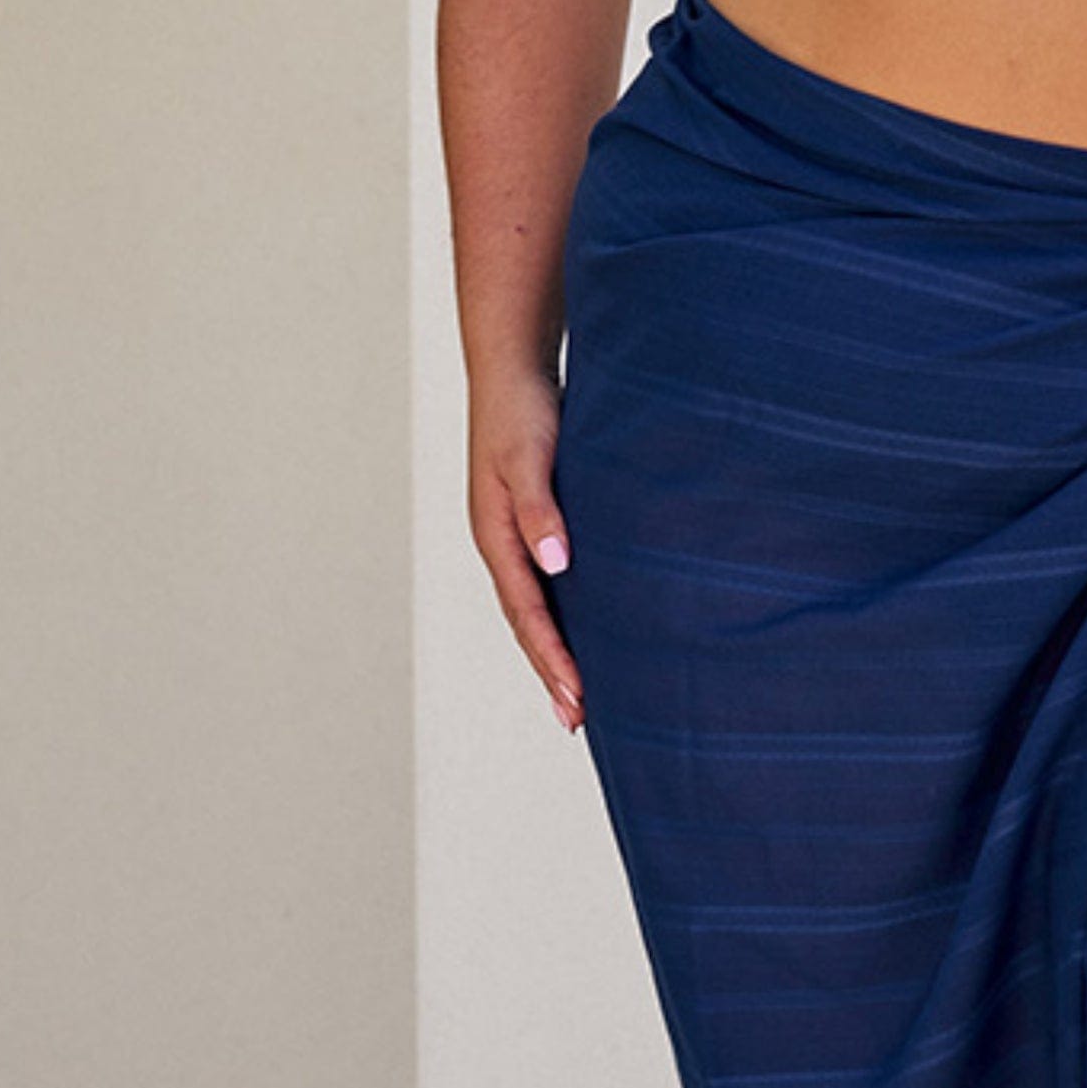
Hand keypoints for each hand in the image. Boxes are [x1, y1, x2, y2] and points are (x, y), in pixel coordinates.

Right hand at [468, 364, 585, 731]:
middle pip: (528, 622)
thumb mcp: (530, 456)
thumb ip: (540, 508)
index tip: (577, 701)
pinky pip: (551, 582)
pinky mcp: (538, 521)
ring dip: (556, 650)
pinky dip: (566, 613)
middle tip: (577, 721)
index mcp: (496, 536)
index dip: (552, 659)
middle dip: (551, 672)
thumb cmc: (522, 409)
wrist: (513, 367)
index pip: (527, 613)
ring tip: (580, 695)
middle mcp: (504, 544)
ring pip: (538, 606)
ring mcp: (518, 536)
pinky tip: (590, 628)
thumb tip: (554, 564)